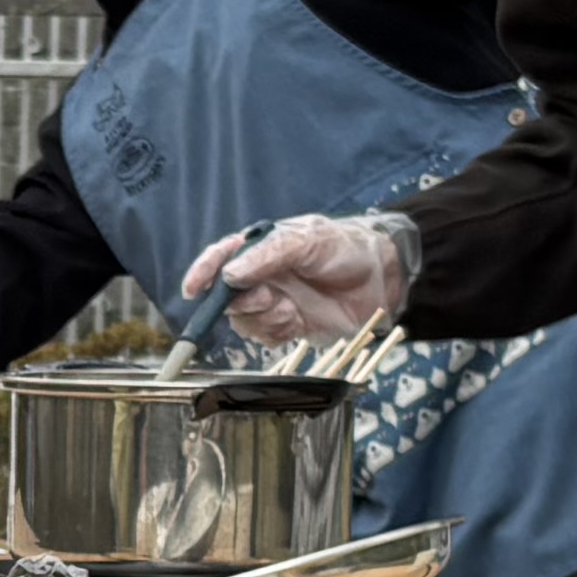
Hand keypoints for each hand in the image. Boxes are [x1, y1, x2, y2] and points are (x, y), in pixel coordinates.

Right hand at [181, 210, 414, 343]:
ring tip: (288, 311)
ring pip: (244, 320)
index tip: (193, 289)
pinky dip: (275, 333)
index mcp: (261, 248)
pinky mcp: (289, 325)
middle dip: (242, 302)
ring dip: (262, 320)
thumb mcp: (308, 240)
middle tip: (267, 299)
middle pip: (228, 296)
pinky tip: (294, 323)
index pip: (221, 258)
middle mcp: (262, 276)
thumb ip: (268, 255)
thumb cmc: (346, 247)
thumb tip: (230, 273)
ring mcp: (275, 301)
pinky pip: (265, 336)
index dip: (203, 273)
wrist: (384, 276)